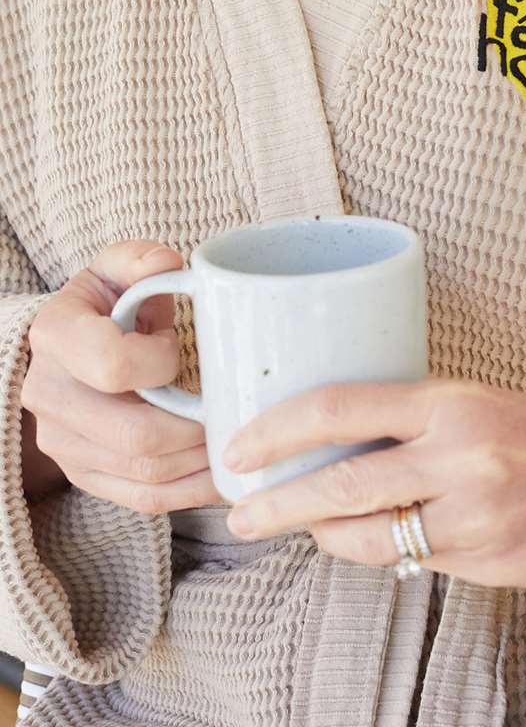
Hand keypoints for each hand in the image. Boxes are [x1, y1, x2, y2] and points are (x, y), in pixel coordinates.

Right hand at [21, 240, 221, 513]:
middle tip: (239, 414)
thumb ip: (140, 260)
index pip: (112, 364)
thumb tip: (168, 264)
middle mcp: (49, 395)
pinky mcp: (85, 474)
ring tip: (242, 444)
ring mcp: (64, 442)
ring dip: (203, 464)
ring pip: (145, 473)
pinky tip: (226, 476)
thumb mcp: (117, 269)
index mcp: (55, 337)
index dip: (160, 361)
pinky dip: (192, 492)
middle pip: (135, 434)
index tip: (178, 349)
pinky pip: (142, 499)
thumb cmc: (107, 303)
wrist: (71, 348)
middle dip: (197, 429)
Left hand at [221, 377, 525, 587]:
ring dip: (325, 537)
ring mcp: (475, 514)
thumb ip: (419, 429)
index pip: (341, 407)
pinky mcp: (492, 561)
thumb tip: (347, 458)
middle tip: (240, 514)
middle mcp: (459, 455)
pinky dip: (384, 554)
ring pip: (368, 536)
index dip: (278, 429)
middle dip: (275, 504)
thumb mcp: (486, 406)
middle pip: (338, 483)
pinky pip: (415, 563)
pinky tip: (377, 544)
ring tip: (305, 531)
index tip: (240, 447)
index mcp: (454, 402)